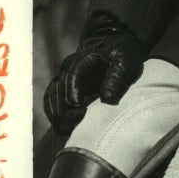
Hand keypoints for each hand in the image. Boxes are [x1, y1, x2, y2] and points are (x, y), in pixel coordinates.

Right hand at [43, 11, 143, 135]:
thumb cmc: (122, 55)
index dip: (73, 89)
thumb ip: (117, 77)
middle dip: (61, 108)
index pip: (74, 73)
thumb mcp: (126, 61)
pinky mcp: (64, 85)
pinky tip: (61, 127)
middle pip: (58, 86)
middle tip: (68, 128)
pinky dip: (54, 113)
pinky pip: (52, 100)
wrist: (116, 46)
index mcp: (86, 57)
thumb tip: (107, 98)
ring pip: (52, 94)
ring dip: (55, 114)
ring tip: (65, 131)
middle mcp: (70, 65)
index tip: (78, 106)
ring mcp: (65, 75)